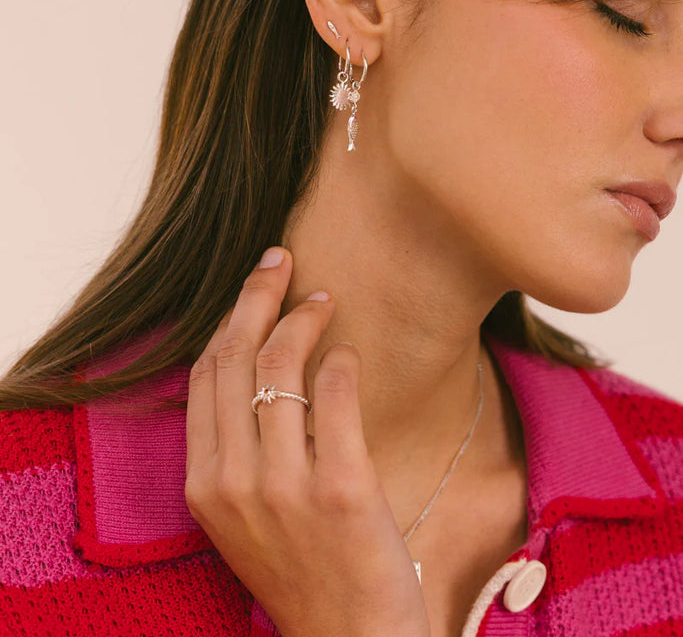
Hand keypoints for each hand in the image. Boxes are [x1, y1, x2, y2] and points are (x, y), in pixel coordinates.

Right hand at [184, 246, 430, 636]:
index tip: (253, 283)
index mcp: (204, 483)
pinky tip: (347, 352)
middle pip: (234, 357)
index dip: (227, 318)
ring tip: (325, 300)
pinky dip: (340, 360)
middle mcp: (233, 480)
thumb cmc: (303, 568)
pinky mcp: (342, 489)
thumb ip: (238, 448)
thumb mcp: (245, 514)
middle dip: (257, 295)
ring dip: (304, 318)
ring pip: (280, 366)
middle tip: (281, 260)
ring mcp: (285, 486)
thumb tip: (255, 363)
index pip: (204, 375)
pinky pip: (333, 395)